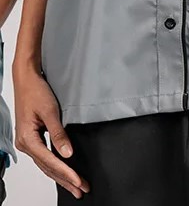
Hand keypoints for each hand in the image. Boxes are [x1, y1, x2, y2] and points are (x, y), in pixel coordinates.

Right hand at [13, 63, 89, 198]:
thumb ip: (58, 133)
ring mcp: (28, 142)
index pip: (50, 161)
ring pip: (46, 164)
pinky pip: (44, 157)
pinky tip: (64, 171)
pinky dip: (55, 165)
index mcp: (28, 139)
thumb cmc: (36, 91)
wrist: (26, 79)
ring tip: (76, 185)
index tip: (79, 181)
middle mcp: (26, 144)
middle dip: (65, 180)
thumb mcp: (50, 111)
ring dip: (61, 175)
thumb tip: (68, 153)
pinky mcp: (32, 138)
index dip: (66, 172)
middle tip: (81, 190)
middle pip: (48, 168)